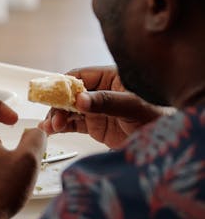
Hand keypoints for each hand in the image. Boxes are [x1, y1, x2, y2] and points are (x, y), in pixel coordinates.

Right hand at [40, 66, 164, 148]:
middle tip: (54, 117)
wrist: (169, 142)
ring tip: (50, 126)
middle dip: (59, 104)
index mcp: (110, 77)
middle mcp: (101, 91)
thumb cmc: (159, 116)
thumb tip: (80, 99)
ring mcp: (97, 109)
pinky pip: (74, 124)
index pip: (80, 76)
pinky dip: (62, 126)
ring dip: (57, 116)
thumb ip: (106, 102)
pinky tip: (51, 130)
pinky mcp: (96, 126)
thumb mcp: (132, 106)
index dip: (64, 85)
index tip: (53, 95)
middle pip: (71, 94)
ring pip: (70, 109)